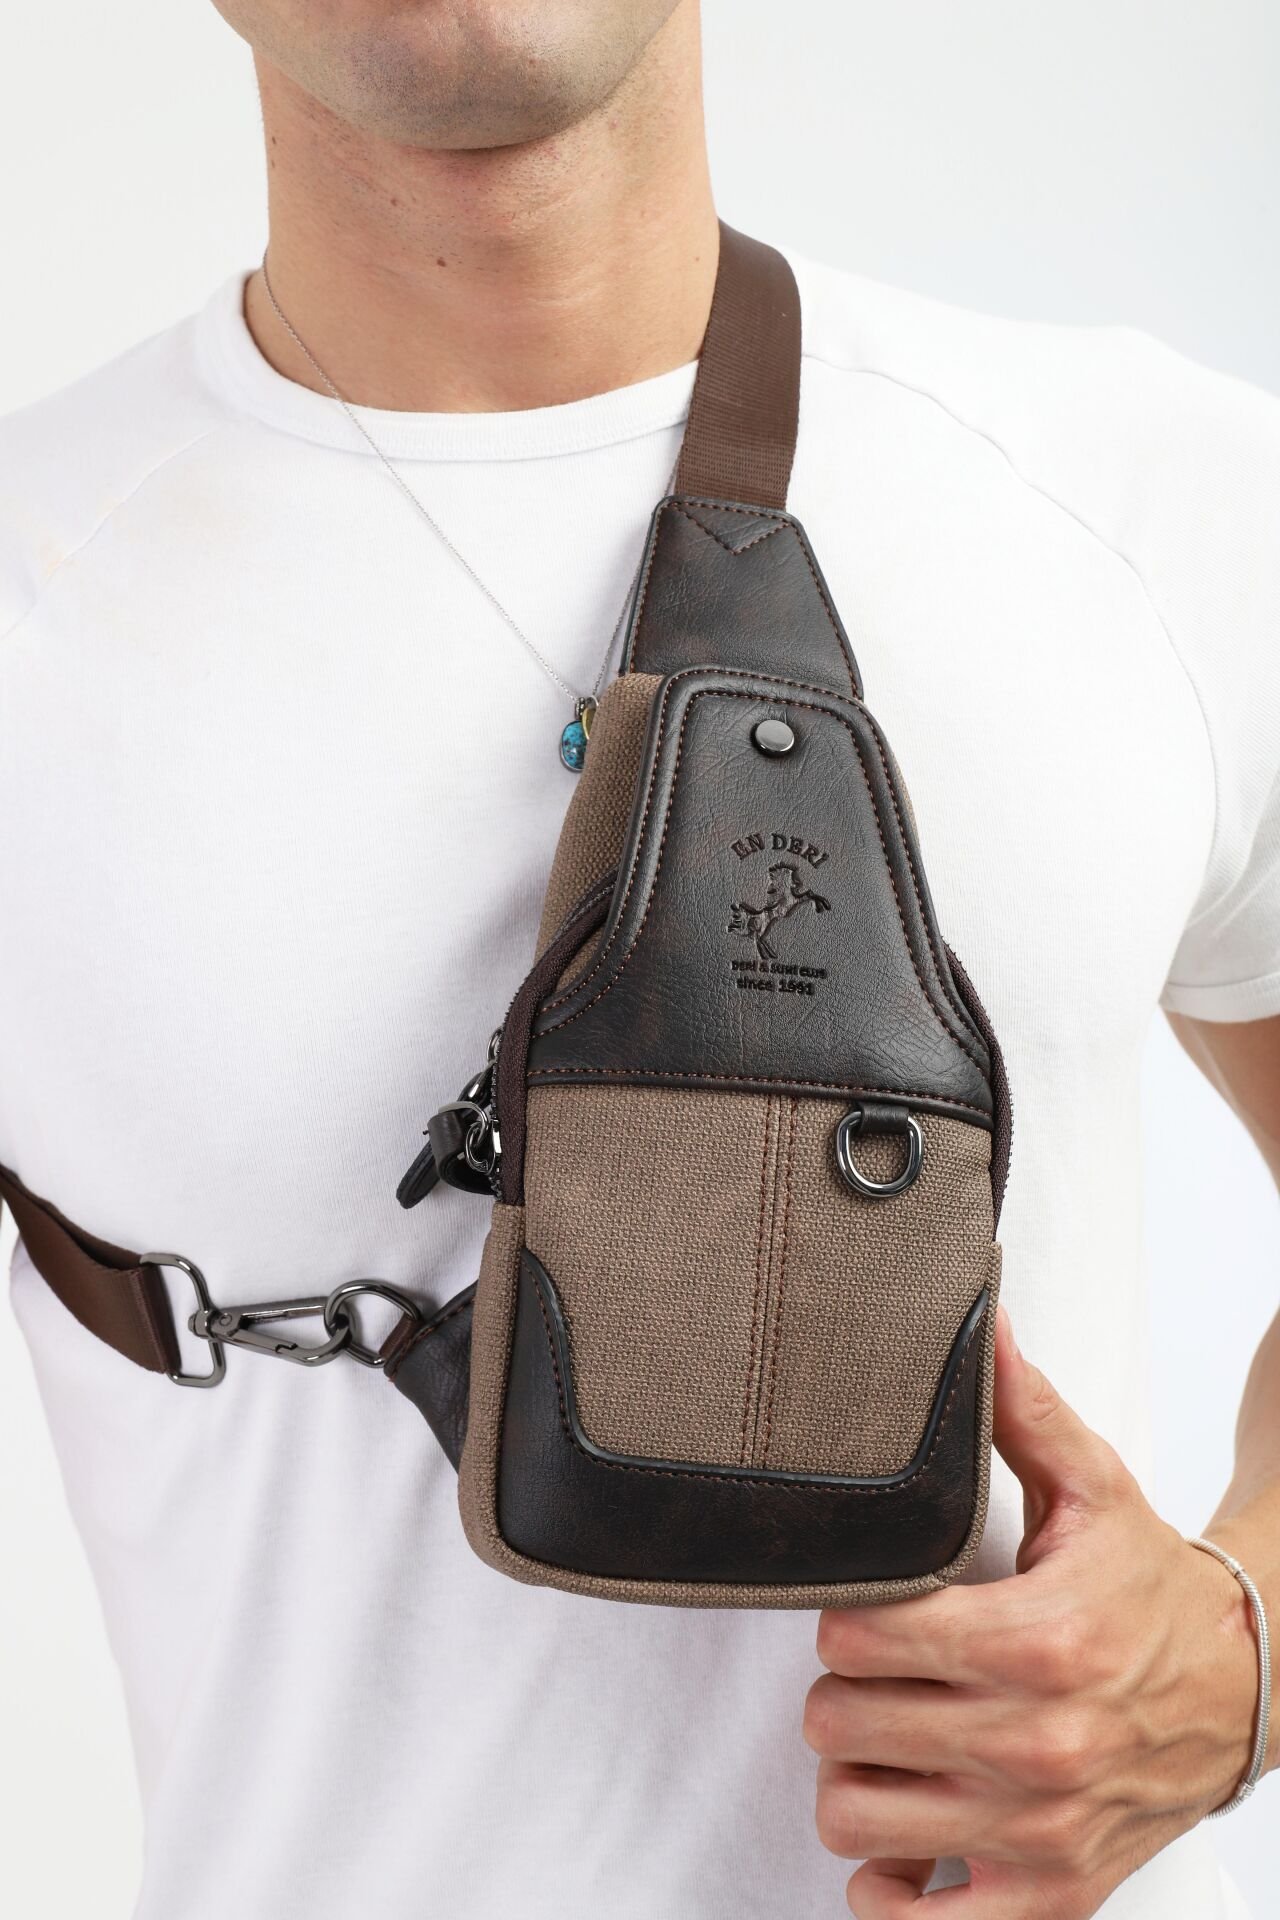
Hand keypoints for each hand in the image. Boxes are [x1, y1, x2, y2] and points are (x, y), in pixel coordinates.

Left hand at [804, 1308, 1261, 1917]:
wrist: (1245, 1688)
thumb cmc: (1151, 1588)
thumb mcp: (1093, 1489)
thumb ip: (1020, 1412)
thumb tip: (981, 1322)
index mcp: (1036, 1639)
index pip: (859, 1639)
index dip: (846, 1618)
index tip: (871, 1610)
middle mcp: (1035, 1745)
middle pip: (841, 1722)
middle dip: (844, 1689)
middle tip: (881, 1671)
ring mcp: (1039, 1832)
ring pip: (853, 1815)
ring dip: (856, 1775)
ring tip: (891, 1738)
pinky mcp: (1050, 1895)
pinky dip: (888, 1886)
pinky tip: (907, 1834)